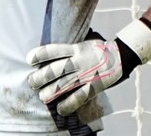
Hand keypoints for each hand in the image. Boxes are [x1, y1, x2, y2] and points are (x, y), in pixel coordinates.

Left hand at [25, 19, 150, 115]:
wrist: (121, 56)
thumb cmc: (99, 48)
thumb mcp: (84, 42)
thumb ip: (70, 46)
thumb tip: (53, 46)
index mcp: (76, 49)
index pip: (54, 50)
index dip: (40, 54)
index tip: (29, 59)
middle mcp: (79, 62)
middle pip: (56, 70)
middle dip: (41, 77)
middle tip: (31, 82)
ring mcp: (87, 75)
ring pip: (65, 84)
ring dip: (51, 92)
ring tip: (42, 96)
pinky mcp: (94, 86)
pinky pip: (80, 97)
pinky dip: (69, 103)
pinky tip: (60, 108)